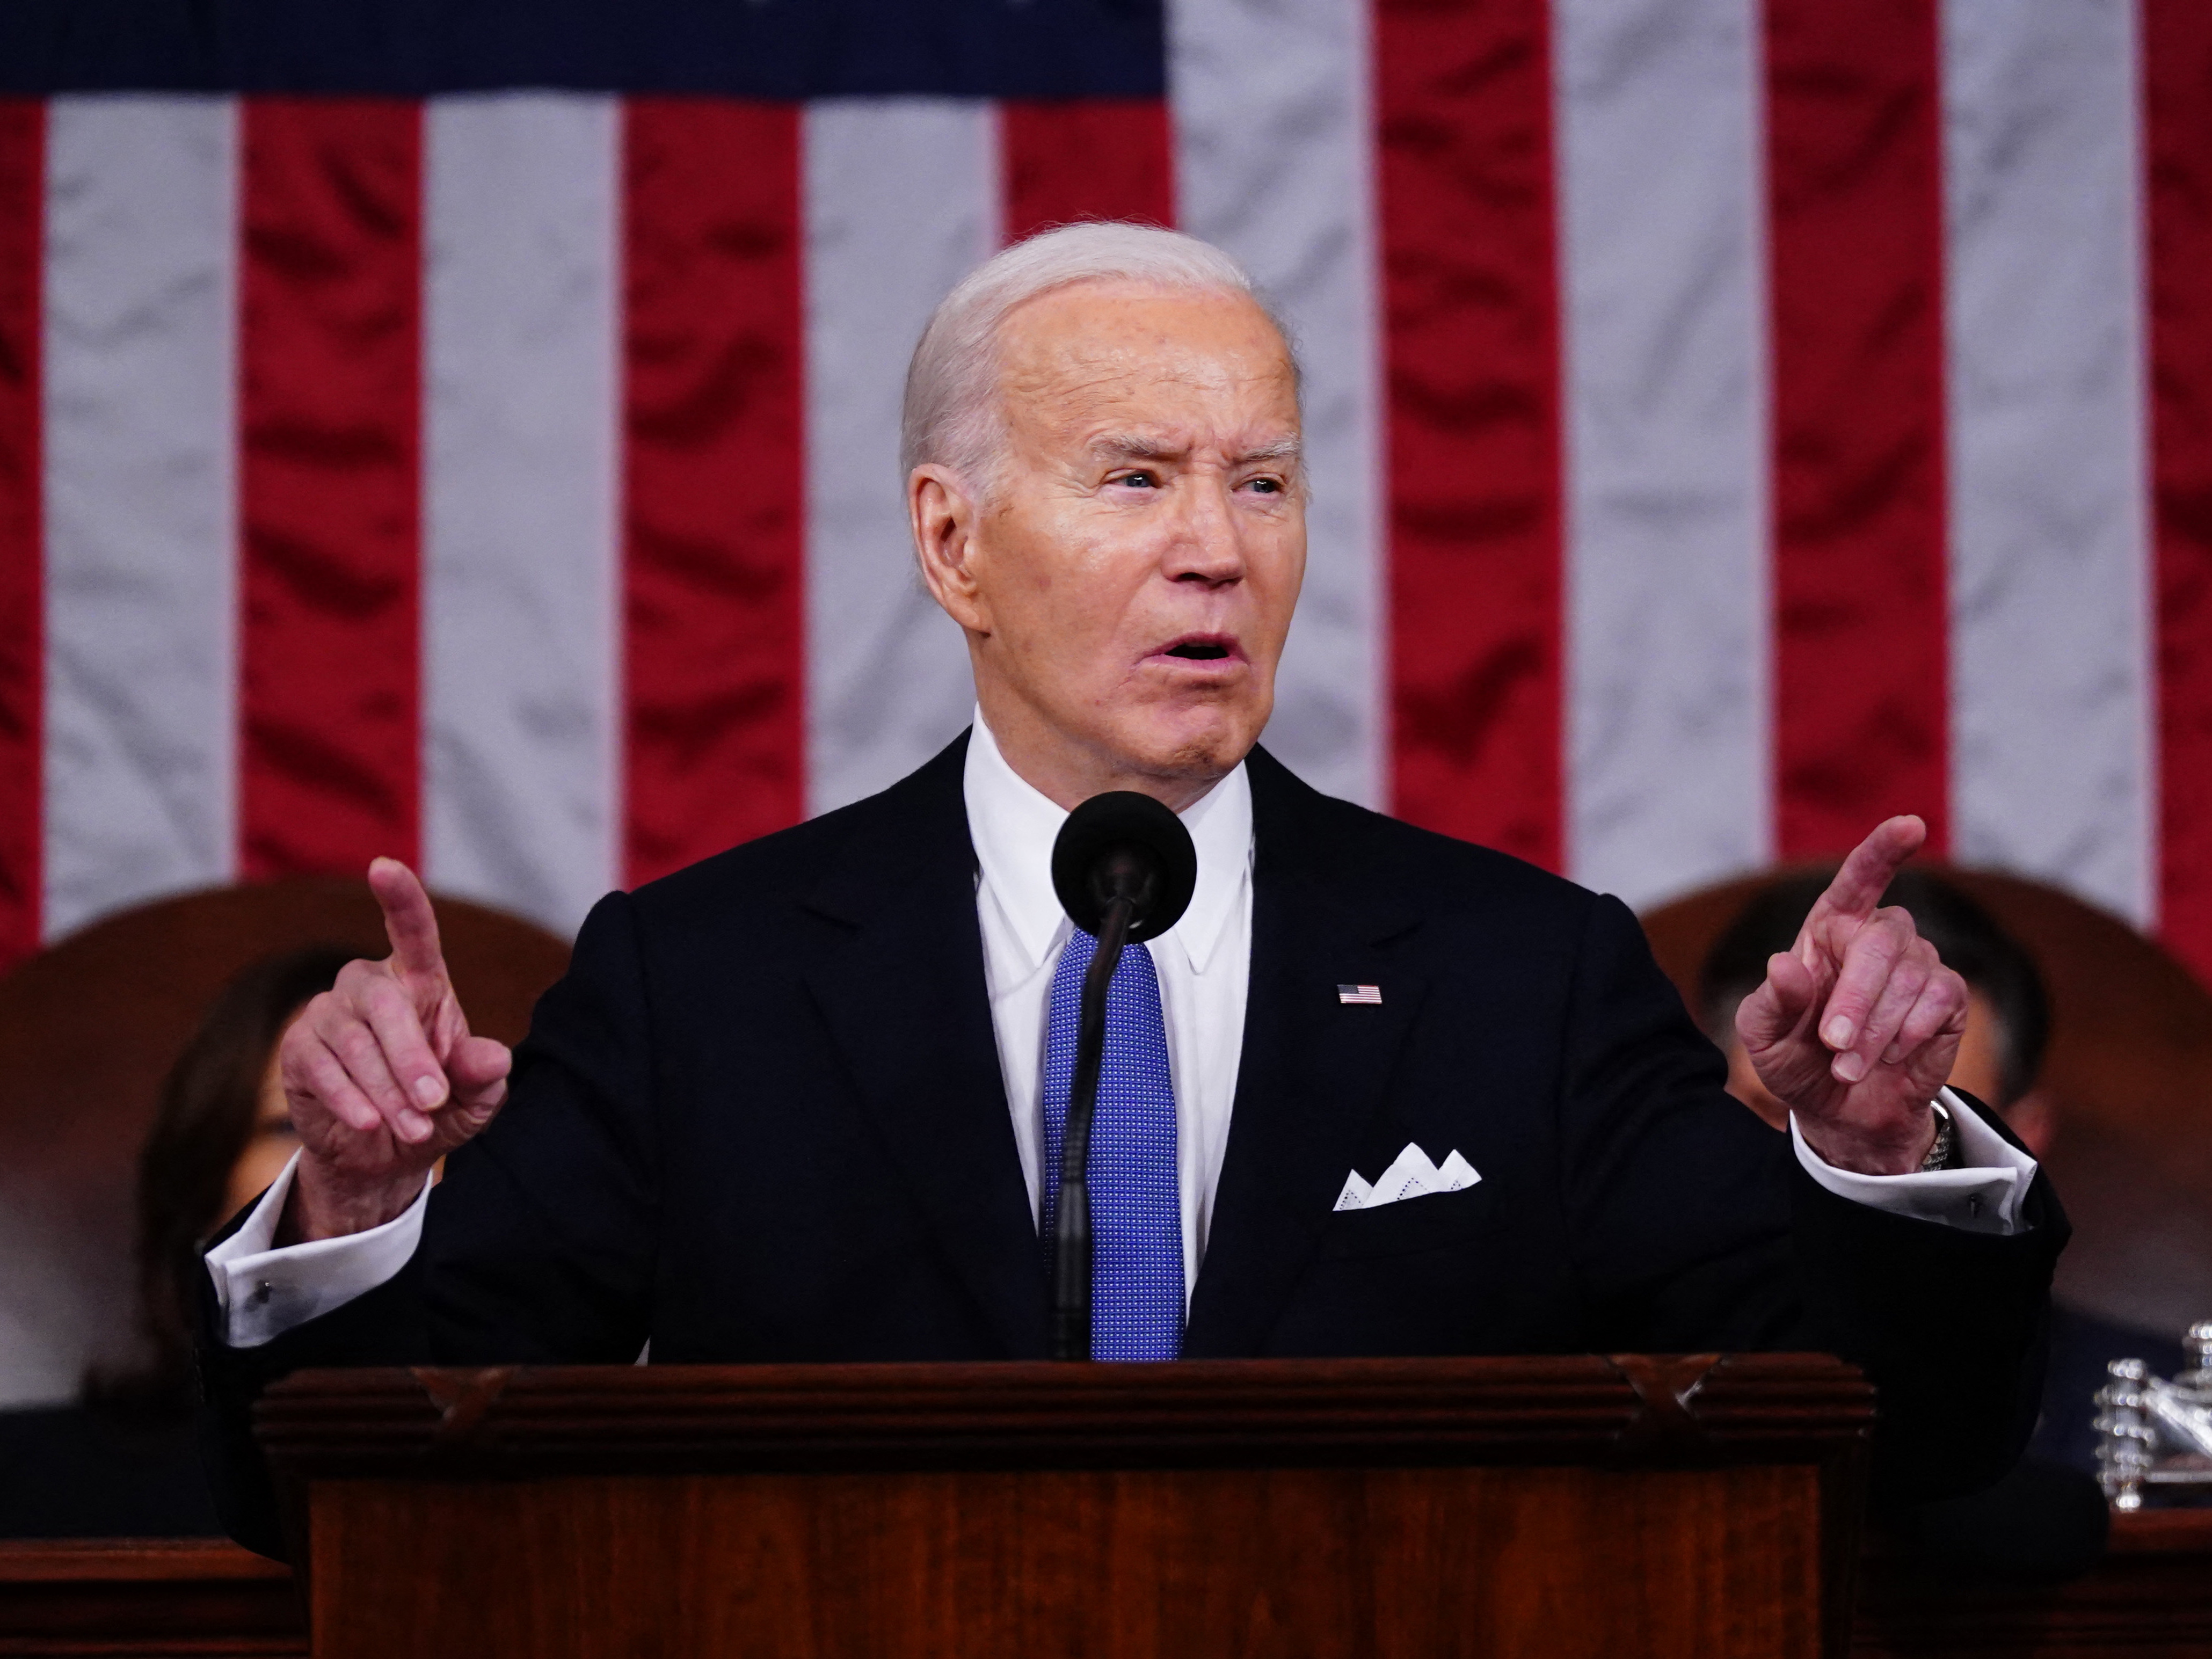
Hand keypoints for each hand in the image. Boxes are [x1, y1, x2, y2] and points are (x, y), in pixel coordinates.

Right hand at [277, 859, 512, 1240]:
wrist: (385, 1152)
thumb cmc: (436, 1108)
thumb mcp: (473, 1099)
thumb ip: (484, 1077)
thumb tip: (495, 1057)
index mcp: (419, 981)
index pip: (412, 931)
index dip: (400, 897)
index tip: (383, 867)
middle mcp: (368, 985)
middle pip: (386, 1004)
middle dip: (411, 1058)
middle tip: (432, 1103)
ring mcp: (328, 1013)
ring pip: (356, 1044)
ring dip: (387, 1091)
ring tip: (414, 1127)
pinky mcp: (299, 1049)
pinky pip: (323, 1069)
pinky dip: (351, 1099)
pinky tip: (369, 1123)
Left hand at [1733, 817, 1966, 1174]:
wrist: (1840, 1110)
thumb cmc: (1796, 1059)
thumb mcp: (1765, 1037)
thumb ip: (1771, 1002)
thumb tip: (1783, 963)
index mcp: (1829, 928)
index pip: (1859, 877)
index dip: (1884, 849)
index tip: (1911, 826)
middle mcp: (1877, 936)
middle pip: (1880, 941)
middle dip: (1857, 998)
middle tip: (1835, 1044)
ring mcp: (1918, 963)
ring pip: (1910, 977)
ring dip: (1877, 1030)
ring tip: (1850, 1066)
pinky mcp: (1948, 998)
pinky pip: (1941, 1000)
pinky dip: (1911, 1033)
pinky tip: (1892, 1056)